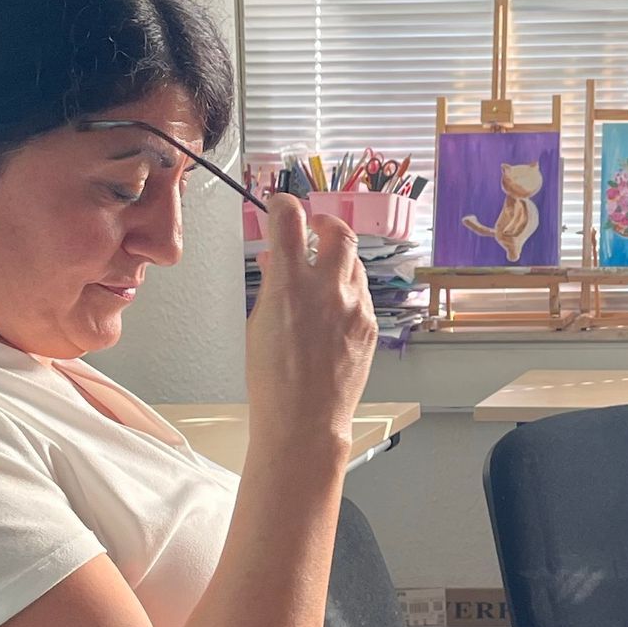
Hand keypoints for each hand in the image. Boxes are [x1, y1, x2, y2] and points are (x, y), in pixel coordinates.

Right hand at [245, 192, 377, 456]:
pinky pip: (362, 293)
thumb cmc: (274, 383)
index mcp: (289, 286)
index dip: (283, 204)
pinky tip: (333, 307)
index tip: (280, 204)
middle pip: (338, 231)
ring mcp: (354, 307)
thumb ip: (271, 285)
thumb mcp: (258, 324)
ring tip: (320, 273)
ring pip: (354, 263)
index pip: (289, 220)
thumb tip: (275, 260)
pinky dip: (347, 290)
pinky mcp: (369, 325)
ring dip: (337, 260)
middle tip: (315, 227)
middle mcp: (327, 290)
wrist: (305, 422)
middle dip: (325, 222)